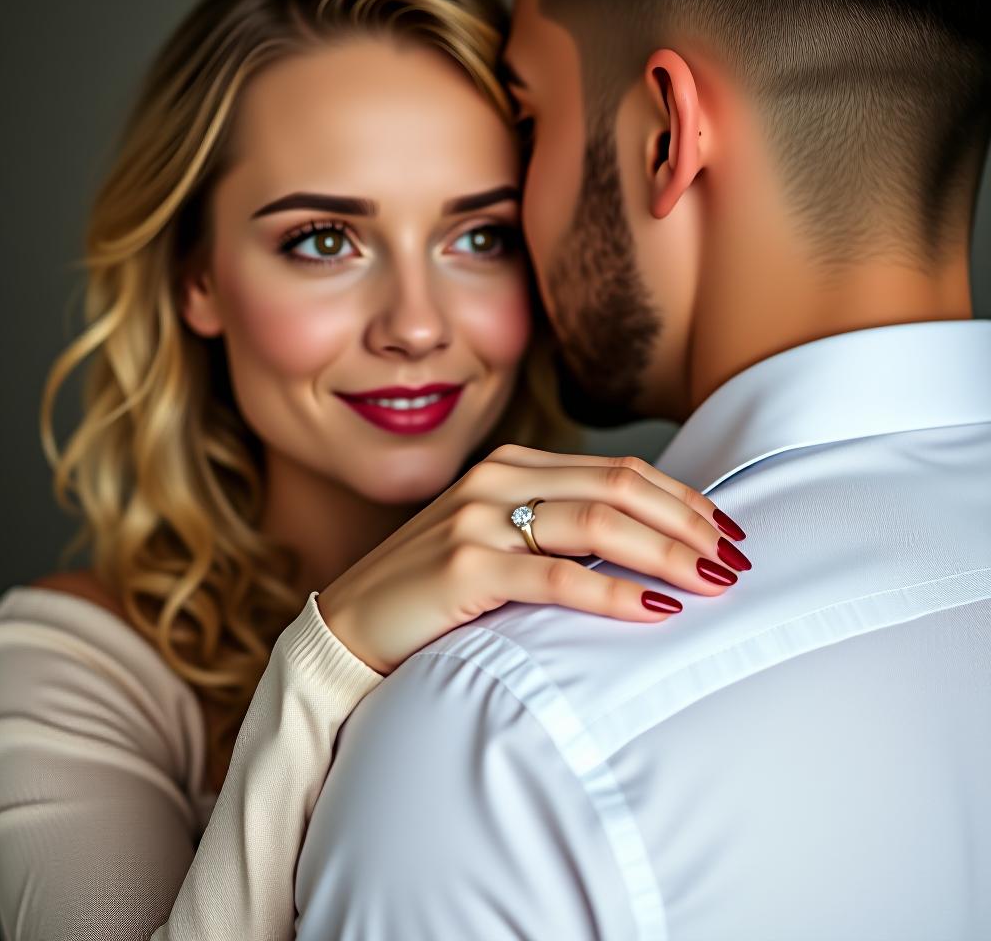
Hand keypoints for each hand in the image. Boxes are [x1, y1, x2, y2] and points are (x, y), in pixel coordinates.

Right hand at [316, 444, 749, 674]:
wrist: (354, 622)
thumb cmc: (436, 587)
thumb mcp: (497, 538)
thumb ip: (557, 527)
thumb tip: (649, 545)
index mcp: (512, 466)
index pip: (619, 472)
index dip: (683, 499)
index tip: (727, 531)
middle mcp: (498, 481)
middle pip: (619, 489)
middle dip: (687, 523)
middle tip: (734, 560)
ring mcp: (478, 521)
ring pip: (597, 524)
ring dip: (667, 553)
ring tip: (712, 583)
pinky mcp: (465, 568)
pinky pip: (558, 578)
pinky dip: (616, 593)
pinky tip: (656, 611)